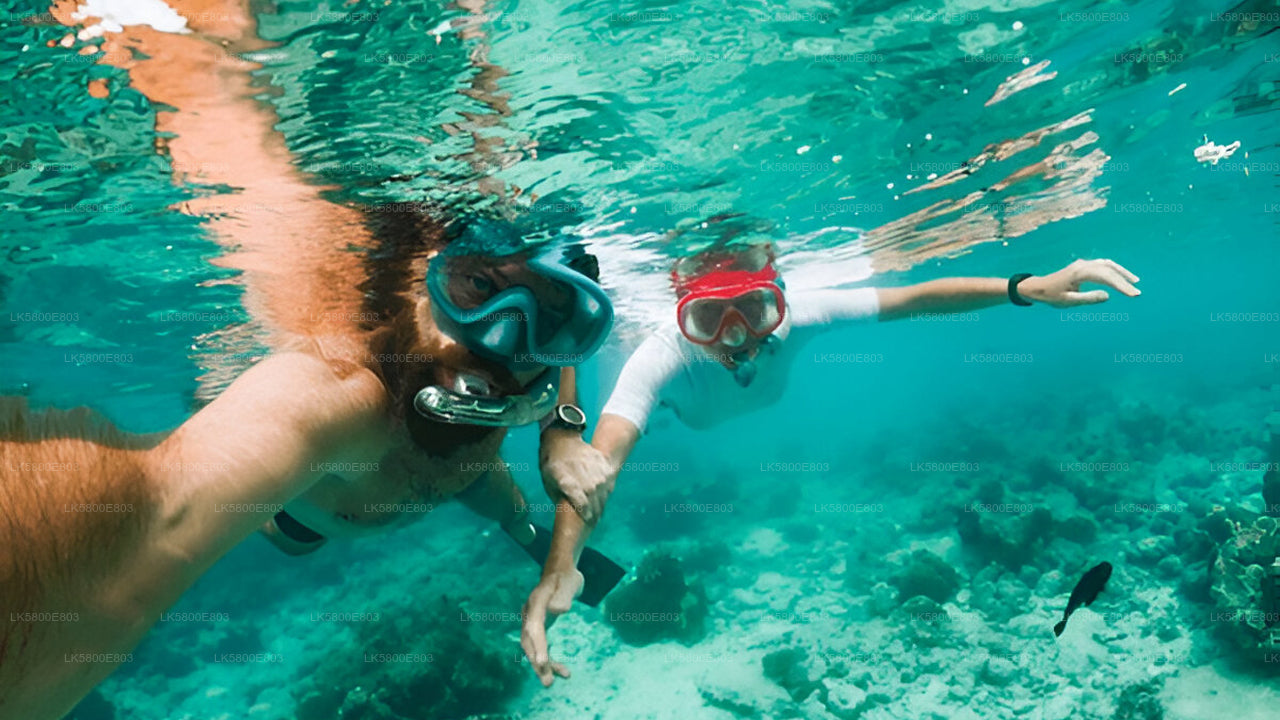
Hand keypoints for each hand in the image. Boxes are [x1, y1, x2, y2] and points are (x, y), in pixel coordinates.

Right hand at [520, 568, 582, 686]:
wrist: (561, 571)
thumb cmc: (566, 577)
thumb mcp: (570, 583)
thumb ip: (564, 596)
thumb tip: (558, 610)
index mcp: (536, 603)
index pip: (534, 628)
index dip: (538, 646)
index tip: (543, 663)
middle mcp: (530, 613)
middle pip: (529, 642)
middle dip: (537, 663)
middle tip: (548, 682)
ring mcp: (532, 621)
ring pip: (533, 647)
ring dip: (542, 665)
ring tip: (554, 681)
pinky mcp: (539, 627)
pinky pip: (540, 646)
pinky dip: (548, 659)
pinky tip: (562, 670)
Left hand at [539, 429, 613, 524]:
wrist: (562, 438)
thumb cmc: (552, 463)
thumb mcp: (549, 482)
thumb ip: (560, 498)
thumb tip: (569, 514)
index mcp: (568, 483)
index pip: (582, 505)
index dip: (585, 515)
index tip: (587, 523)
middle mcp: (585, 478)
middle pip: (594, 501)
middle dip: (594, 513)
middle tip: (593, 523)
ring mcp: (596, 471)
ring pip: (602, 493)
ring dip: (601, 504)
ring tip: (598, 514)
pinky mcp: (603, 465)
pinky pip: (607, 483)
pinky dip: (605, 492)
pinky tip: (602, 499)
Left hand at [1018, 259, 1139, 307]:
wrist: (1038, 287)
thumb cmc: (1052, 296)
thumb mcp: (1068, 301)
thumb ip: (1088, 298)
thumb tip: (1107, 296)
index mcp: (1079, 273)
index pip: (1106, 277)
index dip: (1121, 286)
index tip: (1133, 294)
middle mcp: (1083, 265)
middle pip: (1109, 270)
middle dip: (1124, 281)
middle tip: (1137, 293)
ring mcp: (1083, 264)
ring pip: (1107, 265)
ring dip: (1121, 272)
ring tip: (1134, 282)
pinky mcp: (1083, 266)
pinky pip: (1102, 265)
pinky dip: (1113, 270)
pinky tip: (1120, 277)